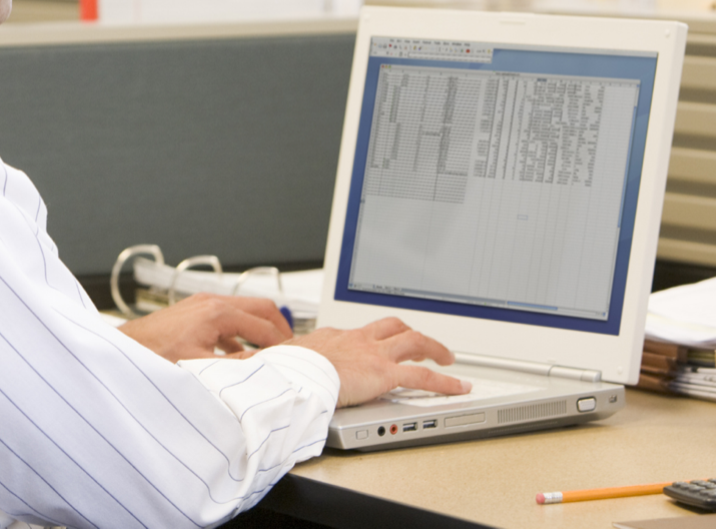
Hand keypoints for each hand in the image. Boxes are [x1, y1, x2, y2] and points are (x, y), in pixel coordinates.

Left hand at [119, 293, 292, 362]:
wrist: (124, 349)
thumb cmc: (153, 355)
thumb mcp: (201, 366)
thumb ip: (236, 366)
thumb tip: (264, 367)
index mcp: (217, 313)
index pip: (264, 327)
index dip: (282, 344)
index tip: (294, 357)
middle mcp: (211, 302)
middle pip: (261, 307)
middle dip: (279, 327)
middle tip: (291, 347)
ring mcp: (201, 304)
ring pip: (244, 311)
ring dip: (259, 329)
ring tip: (270, 351)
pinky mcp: (193, 311)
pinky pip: (227, 318)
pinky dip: (240, 332)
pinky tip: (238, 353)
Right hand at [291, 317, 468, 406]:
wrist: (291, 373)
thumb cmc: (282, 369)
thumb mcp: (280, 360)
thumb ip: (281, 361)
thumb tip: (256, 364)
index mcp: (333, 337)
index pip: (360, 333)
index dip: (374, 339)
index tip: (376, 347)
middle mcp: (357, 340)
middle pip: (393, 327)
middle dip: (411, 334)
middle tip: (423, 345)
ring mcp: (373, 354)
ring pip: (414, 341)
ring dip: (434, 348)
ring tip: (447, 359)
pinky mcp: (384, 373)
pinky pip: (424, 376)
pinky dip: (446, 382)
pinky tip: (460, 387)